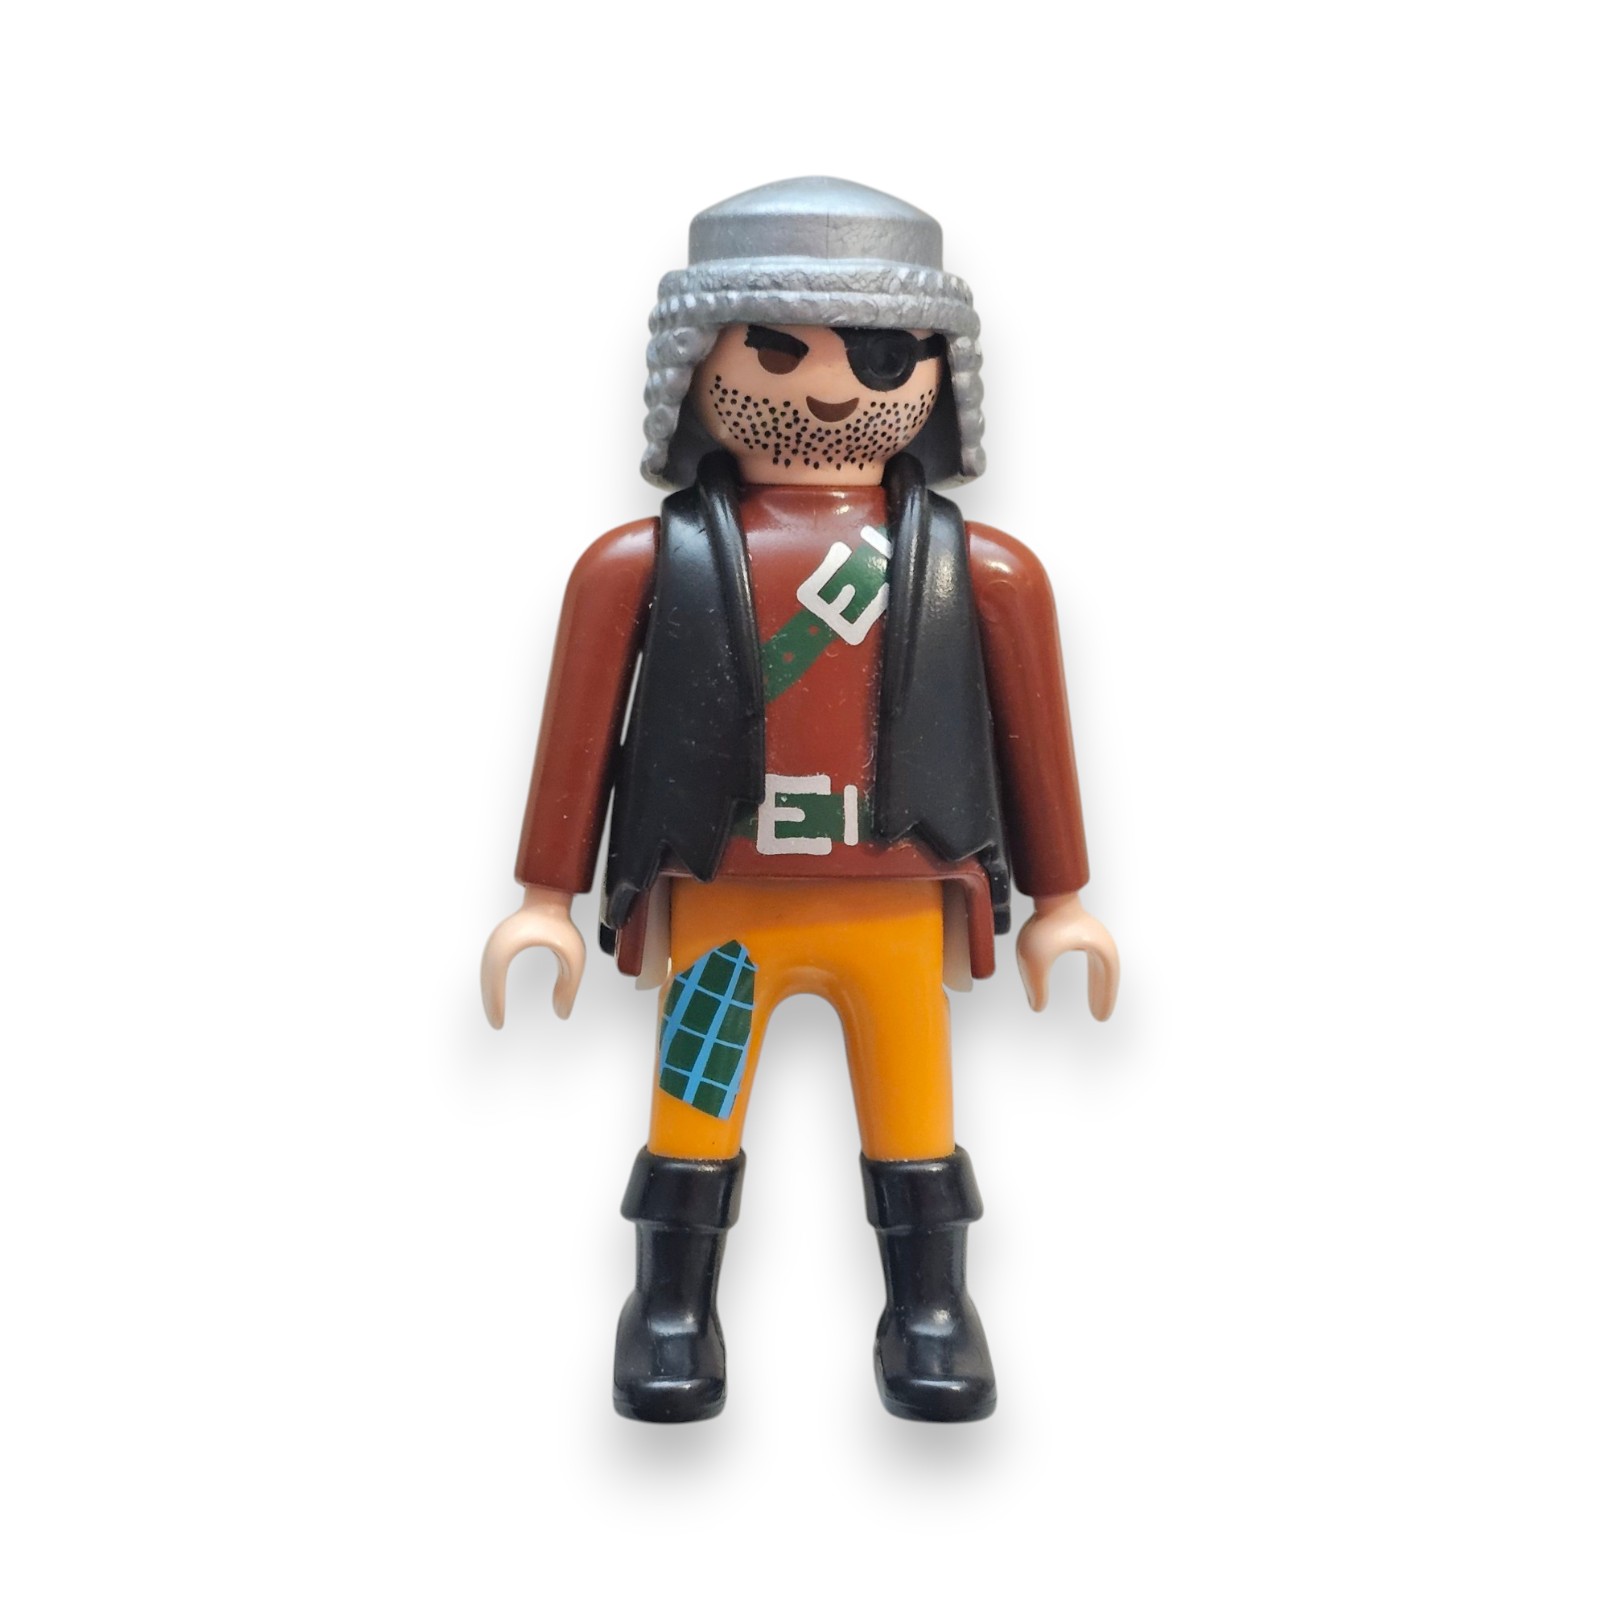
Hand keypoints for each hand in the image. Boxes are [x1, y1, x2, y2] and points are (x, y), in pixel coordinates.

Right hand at [481, 886, 585, 1025]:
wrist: (549, 896)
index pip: (495, 978)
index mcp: (510, 941)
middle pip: (486, 978)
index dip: (494, 1002)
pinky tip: (496, 999)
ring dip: (489, 994)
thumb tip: (562, 1014)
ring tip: (496, 1017)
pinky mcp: (498, 942)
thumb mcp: (573, 955)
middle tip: (496, 1024)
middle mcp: (497, 941)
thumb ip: (570, 985)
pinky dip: (491, 985)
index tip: (499, 1022)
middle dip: (490, 1003)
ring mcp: (495, 940)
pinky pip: (490, 968)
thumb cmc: (560, 923)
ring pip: (486, 974)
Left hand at [1015, 892, 1119, 1019]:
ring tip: (1095, 1005)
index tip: (1100, 1017)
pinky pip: (1093, 958)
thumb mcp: (1035, 960)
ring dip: (1099, 986)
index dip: (1104, 998)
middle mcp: (1100, 941)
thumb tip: (1037, 1007)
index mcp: (1099, 948)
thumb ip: (1036, 986)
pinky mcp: (1082, 930)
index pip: (1108, 979)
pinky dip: (1093, 975)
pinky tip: (1088, 982)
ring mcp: (1092, 934)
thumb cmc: (1044, 923)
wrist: (1045, 892)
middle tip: (1100, 1016)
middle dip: (1103, 996)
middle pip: (1107, 975)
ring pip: (1101, 967)